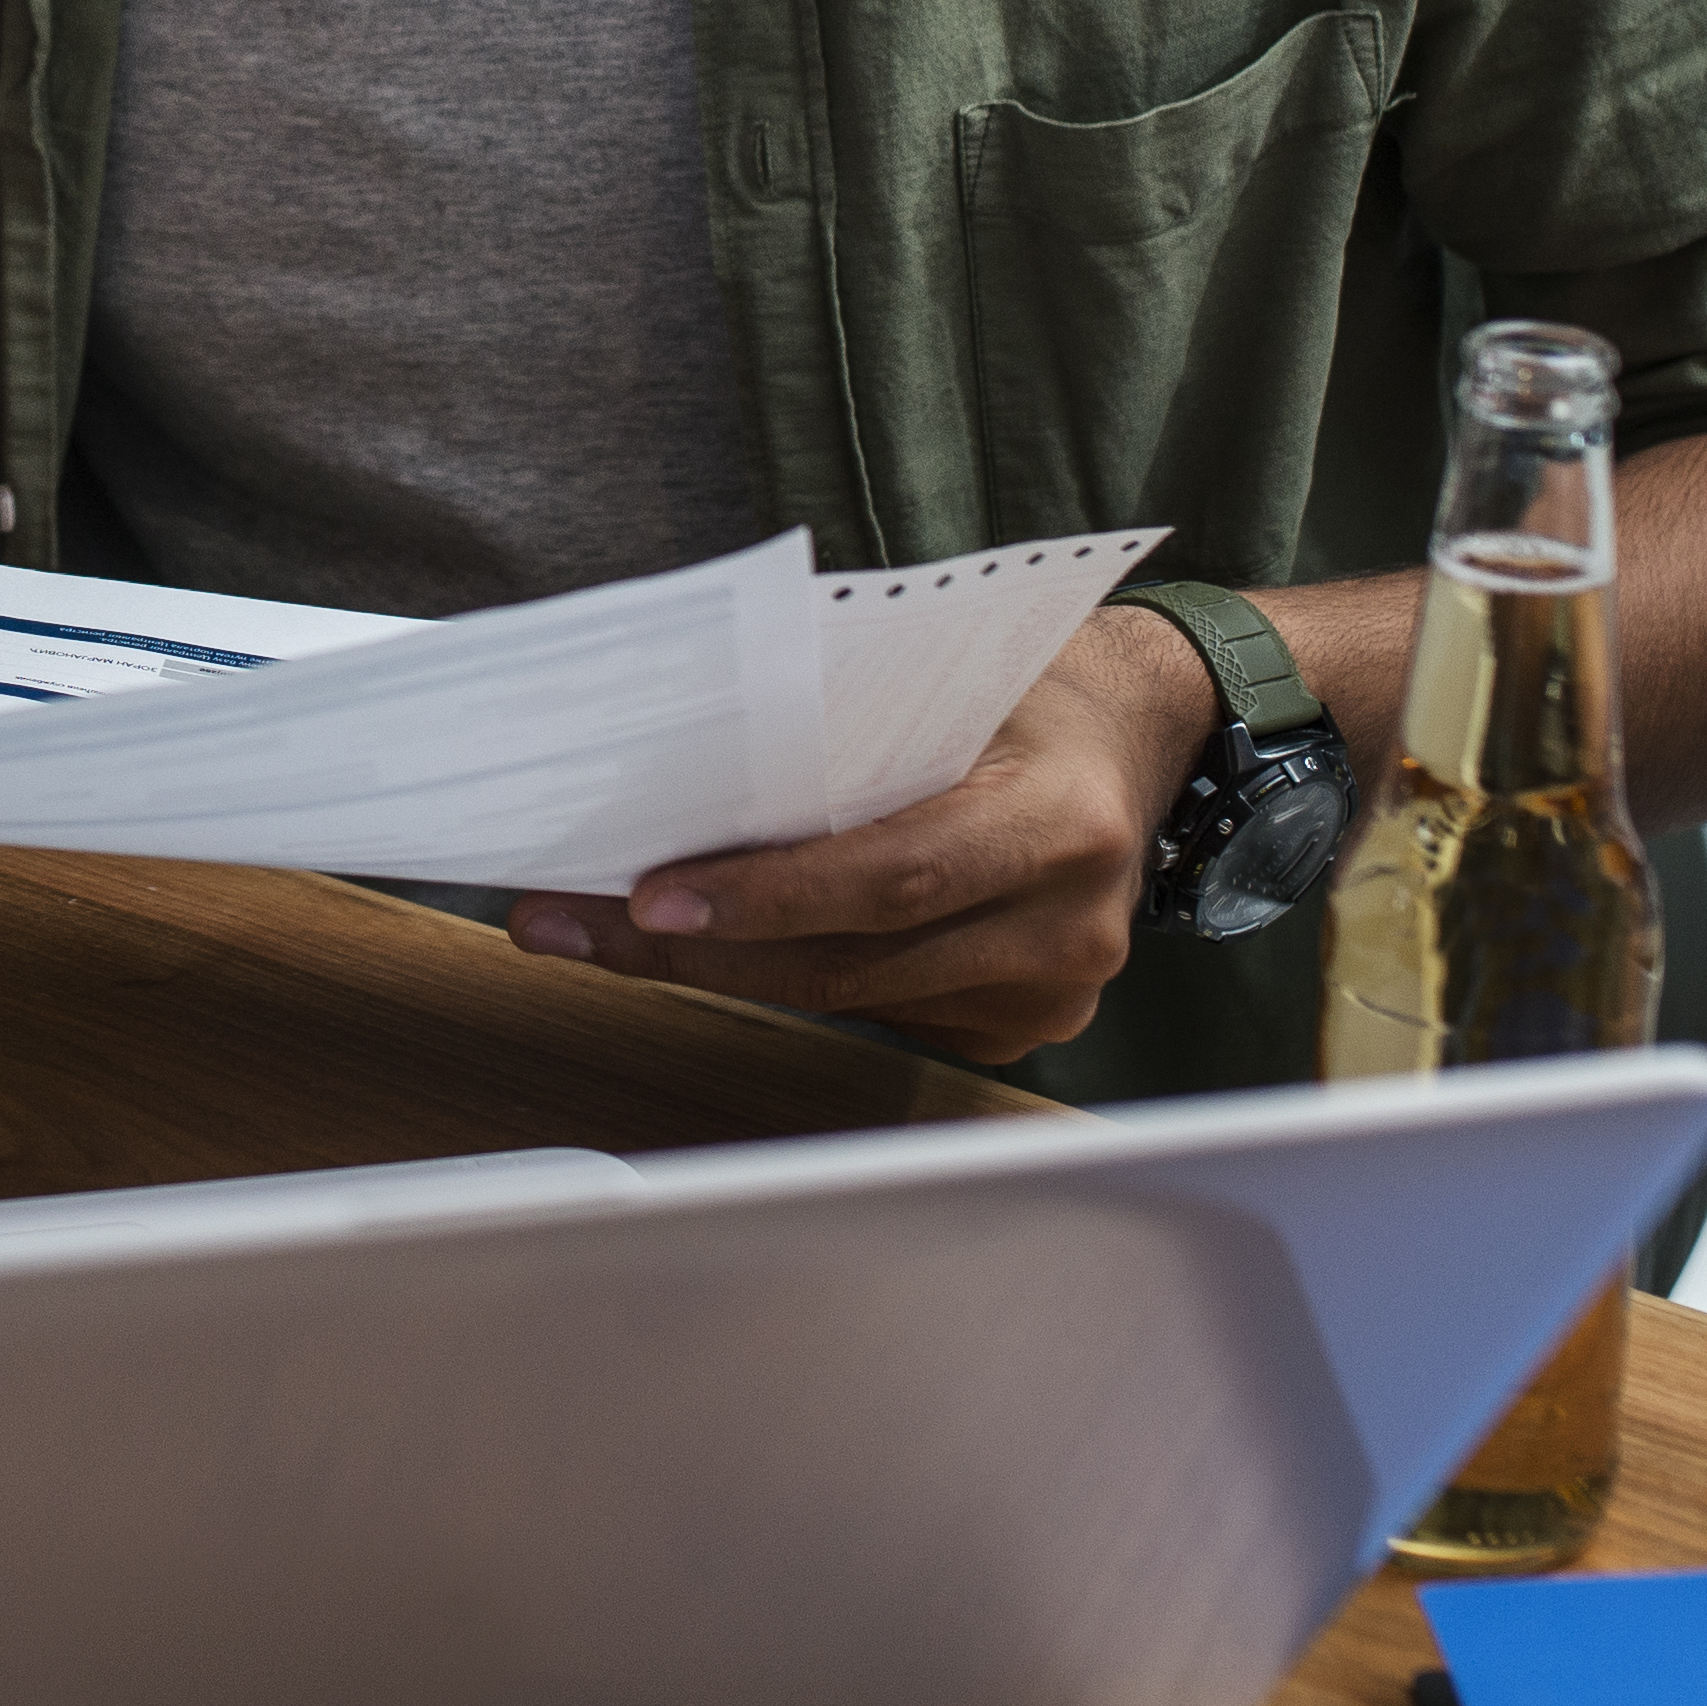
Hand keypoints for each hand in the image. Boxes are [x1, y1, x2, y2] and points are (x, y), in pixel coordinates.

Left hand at [507, 605, 1212, 1063]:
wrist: (1137, 740)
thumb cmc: (1027, 692)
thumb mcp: (946, 679)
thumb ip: (842, 730)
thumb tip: (675, 767)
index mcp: (1059, 823)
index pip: (889, 876)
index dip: (763, 897)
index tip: (647, 900)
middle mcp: (1067, 925)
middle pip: (849, 961)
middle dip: (694, 949)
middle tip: (569, 922)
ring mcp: (1051, 992)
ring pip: (849, 1000)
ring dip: (721, 968)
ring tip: (602, 932)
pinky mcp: (1023, 1026)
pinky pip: (879, 1012)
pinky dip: (792, 976)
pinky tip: (714, 947)